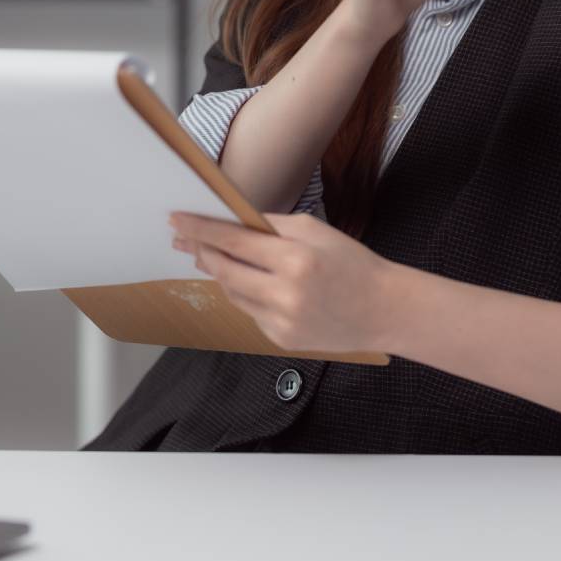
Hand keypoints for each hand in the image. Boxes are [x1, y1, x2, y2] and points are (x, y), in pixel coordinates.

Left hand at [170, 211, 403, 355]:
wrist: (383, 309)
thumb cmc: (351, 263)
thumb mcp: (314, 229)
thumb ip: (270, 226)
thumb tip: (230, 223)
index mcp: (295, 259)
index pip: (233, 241)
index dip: (201, 230)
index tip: (177, 220)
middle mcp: (286, 294)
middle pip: (224, 270)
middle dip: (201, 252)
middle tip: (184, 239)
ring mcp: (282, 322)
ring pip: (233, 293)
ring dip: (220, 273)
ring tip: (212, 256)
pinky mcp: (282, 340)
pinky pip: (250, 312)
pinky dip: (245, 295)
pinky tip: (251, 283)